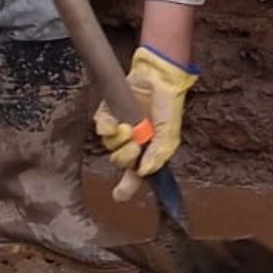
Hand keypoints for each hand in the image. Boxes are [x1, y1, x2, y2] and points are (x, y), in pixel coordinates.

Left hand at [93, 45, 197, 200]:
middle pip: (120, 162)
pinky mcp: (109, 113)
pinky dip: (106, 127)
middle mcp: (132, 142)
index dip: (126, 187)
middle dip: (125, 157)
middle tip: (136, 146)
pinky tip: (116, 124)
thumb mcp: (171, 133)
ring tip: (130, 127)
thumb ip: (159, 154)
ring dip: (118, 141)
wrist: (160, 76)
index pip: (134, 175)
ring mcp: (120, 128)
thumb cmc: (169, 104)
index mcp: (147, 151)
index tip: (119, 196)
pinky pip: (101, 127)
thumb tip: (144, 173)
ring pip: (109, 145)